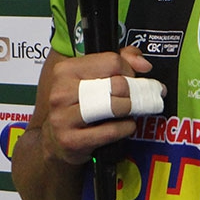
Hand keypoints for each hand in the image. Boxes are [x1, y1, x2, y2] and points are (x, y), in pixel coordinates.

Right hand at [41, 47, 161, 164]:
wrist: (56, 140)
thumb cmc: (79, 103)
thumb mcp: (95, 74)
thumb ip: (121, 59)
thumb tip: (143, 64)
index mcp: (66, 69)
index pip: (112, 61)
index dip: (128, 70)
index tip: (131, 78)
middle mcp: (61, 92)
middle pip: (116, 84)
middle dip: (133, 91)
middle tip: (138, 96)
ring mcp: (63, 117)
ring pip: (114, 107)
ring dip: (130, 109)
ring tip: (131, 110)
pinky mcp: (71, 140)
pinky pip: (110, 131)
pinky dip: (125, 128)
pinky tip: (126, 125)